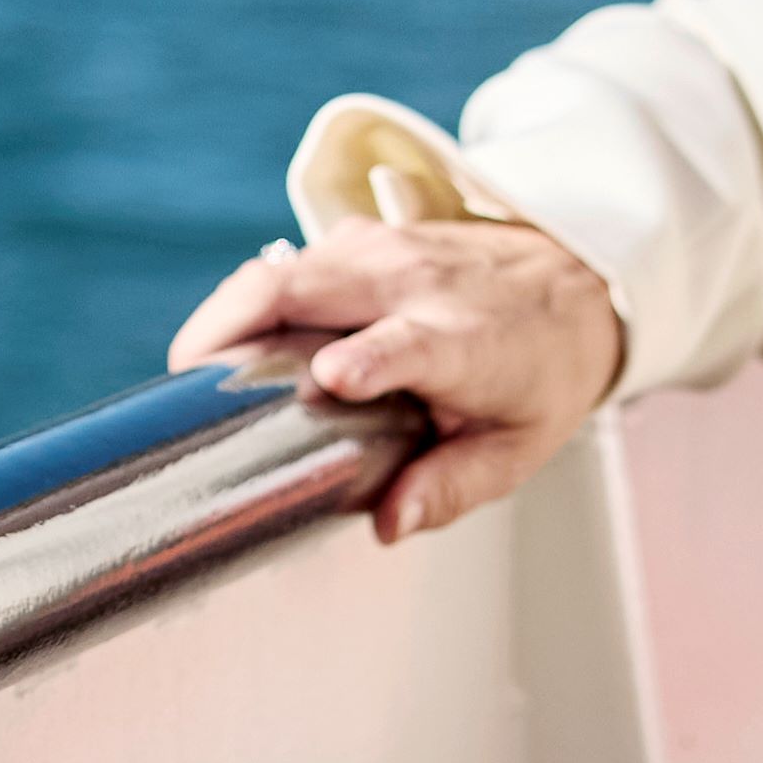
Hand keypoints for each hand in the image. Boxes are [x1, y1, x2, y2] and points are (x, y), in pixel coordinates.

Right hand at [166, 217, 618, 540]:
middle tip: (187, 388)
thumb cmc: (542, 369)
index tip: (329, 378)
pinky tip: (223, 345)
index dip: (368, 358)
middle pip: (307, 289)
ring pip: (280, 270)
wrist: (575, 275)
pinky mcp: (358, 239)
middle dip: (236, 329)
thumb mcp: (519, 446)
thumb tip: (389, 524)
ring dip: (225, 315)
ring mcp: (382, 251)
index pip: (409, 343)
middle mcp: (416, 285)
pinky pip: (285, 264)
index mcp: (463, 342)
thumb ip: (455, 487)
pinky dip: (244, 301)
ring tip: (189, 372)